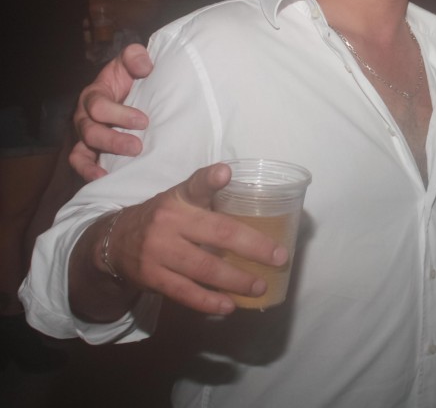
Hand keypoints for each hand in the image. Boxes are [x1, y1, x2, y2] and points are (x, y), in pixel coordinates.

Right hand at [70, 44, 154, 180]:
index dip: (119, 114)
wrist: (131, 90)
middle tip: (137, 146)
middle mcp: (85, 116)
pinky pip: (81, 163)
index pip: (98, 105)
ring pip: (82, 150)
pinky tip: (105, 180)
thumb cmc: (131, 77)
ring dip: (100, 160)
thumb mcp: (132, 61)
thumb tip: (144, 66)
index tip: (143, 121)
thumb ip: (136, 56)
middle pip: (90, 130)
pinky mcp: (90, 150)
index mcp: (94, 94)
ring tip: (119, 169)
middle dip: (113, 140)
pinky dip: (89, 173)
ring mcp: (85, 135)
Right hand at [76, 164, 288, 315]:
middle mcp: (169, 222)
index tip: (225, 173)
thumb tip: (258, 204)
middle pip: (217, 233)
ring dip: (236, 280)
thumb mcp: (179, 199)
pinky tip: (229, 305)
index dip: (210, 179)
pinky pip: (185, 293)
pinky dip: (209, 301)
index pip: (196, 185)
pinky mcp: (152, 277)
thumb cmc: (162, 218)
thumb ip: (210, 198)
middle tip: (279, 256)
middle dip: (253, 246)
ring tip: (260, 287)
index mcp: (180, 198)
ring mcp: (159, 251)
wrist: (113, 242)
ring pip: (204, 268)